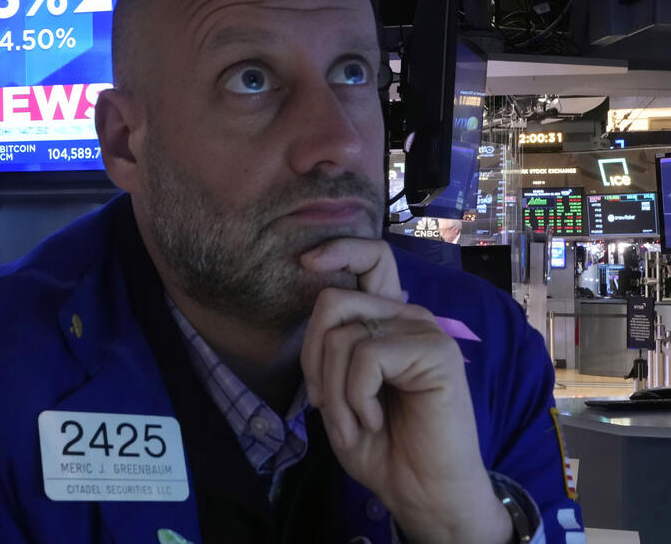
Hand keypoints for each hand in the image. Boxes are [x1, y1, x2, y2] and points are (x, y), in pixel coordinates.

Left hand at [299, 239, 511, 543]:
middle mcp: (406, 316)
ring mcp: (424, 331)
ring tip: (353, 422)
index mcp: (386, 320)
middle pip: (332, 301)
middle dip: (311, 356)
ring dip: (333, 390)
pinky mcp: (435, 351)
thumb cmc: (381, 445)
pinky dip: (355, 397)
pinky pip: (365, 356)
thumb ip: (331, 349)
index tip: (305, 261)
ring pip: (342, 335)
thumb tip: (317, 317)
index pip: (371, 259)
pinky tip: (374, 421)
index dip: (338, 249)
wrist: (422, 491)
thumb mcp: (339, 392)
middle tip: (323, 402)